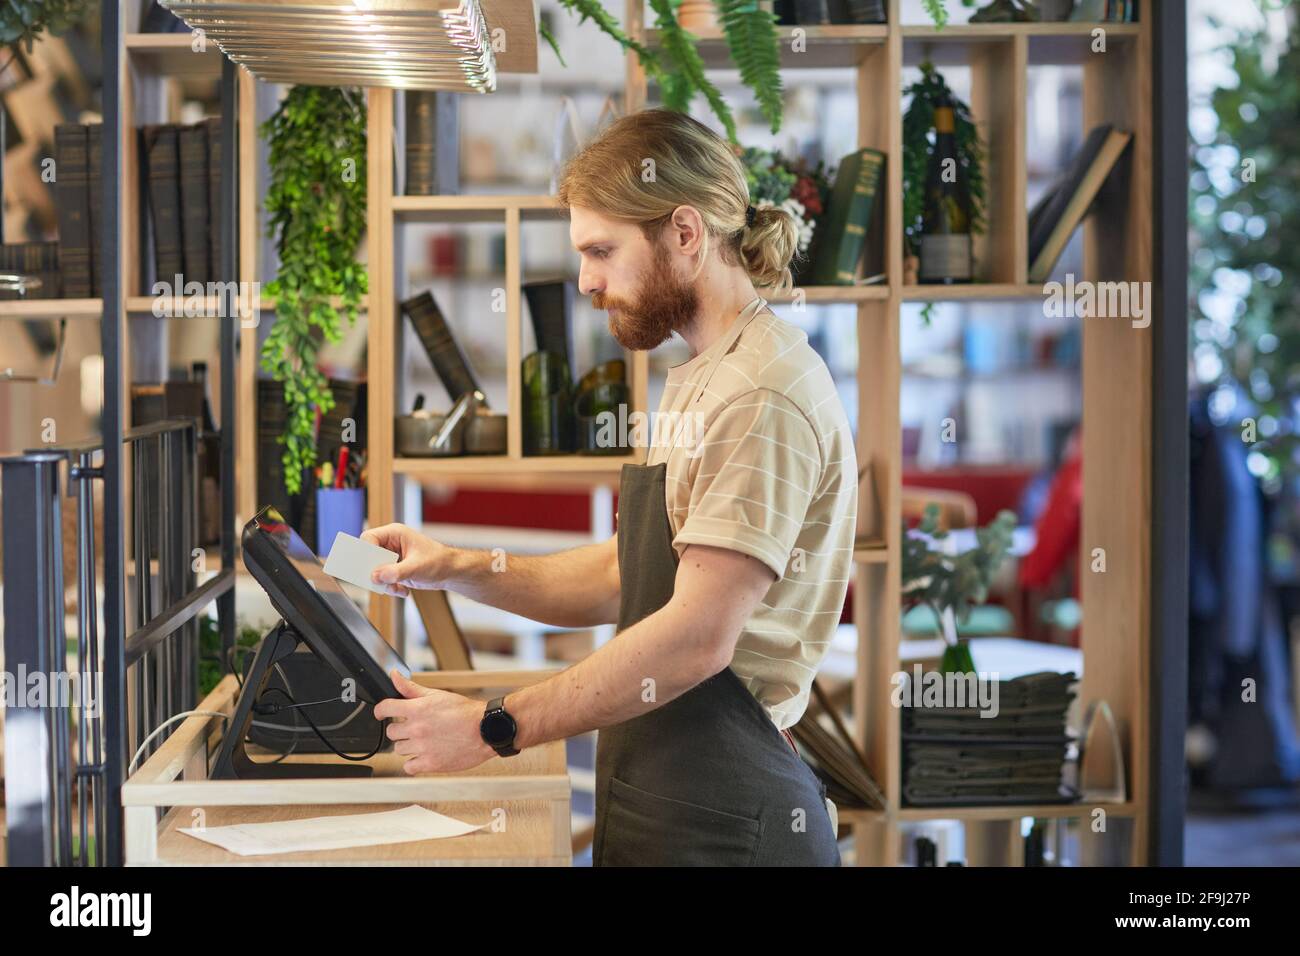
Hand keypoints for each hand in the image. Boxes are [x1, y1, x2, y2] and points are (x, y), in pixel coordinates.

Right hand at [361, 523, 455, 596]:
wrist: (450, 572)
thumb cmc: (439, 561)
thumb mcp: (417, 567)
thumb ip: (396, 572)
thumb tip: (376, 576)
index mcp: (394, 533)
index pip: (369, 538)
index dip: (365, 552)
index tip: (369, 567)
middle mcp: (390, 544)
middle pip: (368, 556)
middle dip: (375, 572)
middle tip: (382, 581)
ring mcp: (391, 558)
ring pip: (374, 571)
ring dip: (384, 583)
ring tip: (398, 588)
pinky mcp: (394, 570)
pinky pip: (383, 580)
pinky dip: (391, 588)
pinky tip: (404, 590)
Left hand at [373, 670, 495, 773]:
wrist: (485, 730)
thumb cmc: (464, 712)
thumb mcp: (436, 695)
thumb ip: (411, 688)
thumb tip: (394, 675)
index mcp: (417, 709)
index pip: (385, 708)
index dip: (380, 710)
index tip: (381, 713)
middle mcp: (416, 728)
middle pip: (391, 732)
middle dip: (401, 729)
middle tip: (415, 728)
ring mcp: (422, 747)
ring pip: (399, 749)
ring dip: (408, 745)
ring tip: (424, 741)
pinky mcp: (430, 764)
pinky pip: (408, 767)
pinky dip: (414, 762)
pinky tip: (424, 755)